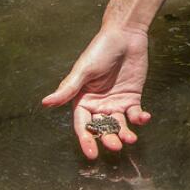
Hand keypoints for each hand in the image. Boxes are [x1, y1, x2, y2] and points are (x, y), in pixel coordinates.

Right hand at [42, 26, 151, 160]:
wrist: (125, 35)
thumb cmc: (100, 49)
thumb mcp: (83, 70)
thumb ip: (68, 89)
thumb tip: (45, 102)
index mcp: (82, 100)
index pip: (83, 125)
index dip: (86, 140)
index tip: (92, 154)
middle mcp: (98, 105)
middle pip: (102, 128)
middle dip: (108, 139)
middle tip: (115, 146)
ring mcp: (115, 103)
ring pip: (119, 125)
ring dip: (124, 133)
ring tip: (130, 138)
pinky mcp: (132, 98)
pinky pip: (135, 114)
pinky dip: (140, 119)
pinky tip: (144, 118)